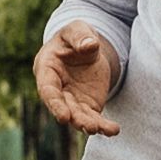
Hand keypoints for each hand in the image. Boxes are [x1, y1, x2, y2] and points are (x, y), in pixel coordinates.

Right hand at [34, 23, 119, 138]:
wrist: (86, 47)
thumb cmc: (75, 36)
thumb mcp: (77, 29)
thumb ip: (80, 36)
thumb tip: (90, 45)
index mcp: (47, 69)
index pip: (48, 89)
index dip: (55, 103)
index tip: (63, 117)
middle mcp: (57, 89)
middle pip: (63, 107)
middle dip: (75, 118)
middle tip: (88, 126)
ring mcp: (72, 99)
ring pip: (78, 116)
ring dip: (88, 124)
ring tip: (100, 129)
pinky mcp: (87, 105)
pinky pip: (94, 117)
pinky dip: (103, 125)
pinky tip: (113, 129)